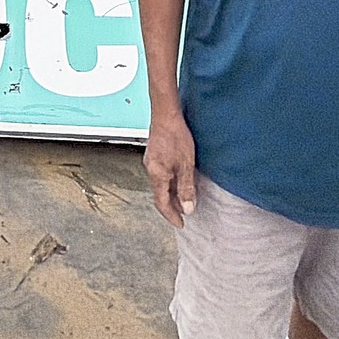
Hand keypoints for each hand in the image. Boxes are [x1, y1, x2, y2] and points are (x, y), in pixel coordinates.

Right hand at [145, 112, 197, 227]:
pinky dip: (169, 183)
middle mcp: (150, 170)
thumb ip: (186, 187)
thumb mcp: (186, 164)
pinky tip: (178, 180)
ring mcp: (151, 162)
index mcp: (156, 175)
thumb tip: (188, 208)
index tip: (181, 224)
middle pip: (159, 195)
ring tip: (183, 200)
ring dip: (171, 195)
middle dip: (171, 207)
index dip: (171, 215)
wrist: (165, 114)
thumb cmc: (176, 136)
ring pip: (160, 185)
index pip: (161, 203)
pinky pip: (161, 175)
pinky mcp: (154, 154)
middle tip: (183, 214)